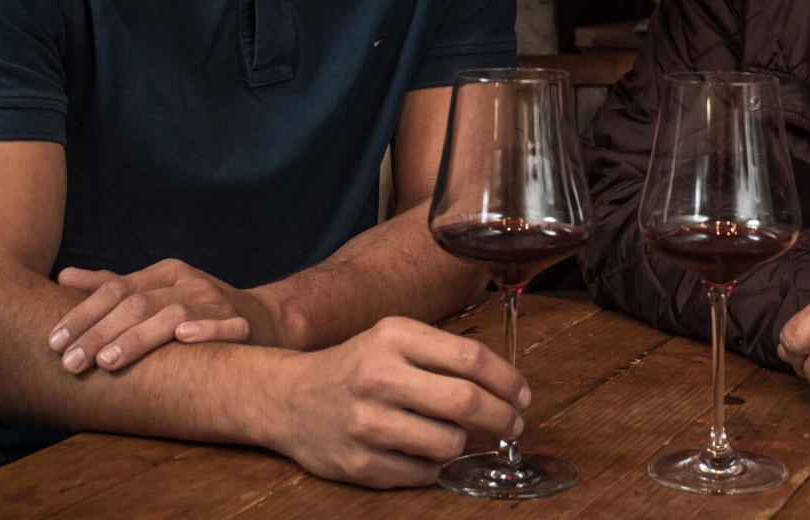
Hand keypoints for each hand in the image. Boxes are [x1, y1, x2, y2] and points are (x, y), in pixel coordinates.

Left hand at [48, 258, 282, 373]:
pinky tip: (184, 338)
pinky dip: (205, 329)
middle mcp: (188, 282)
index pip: (115, 289)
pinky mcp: (241, 323)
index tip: (53, 342)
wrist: (266, 319)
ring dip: (137, 338)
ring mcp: (216, 301)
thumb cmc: (200, 308)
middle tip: (70, 363)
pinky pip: (224, 325)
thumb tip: (62, 277)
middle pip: (137, 303)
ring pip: (172, 315)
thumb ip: (112, 286)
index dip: (82, 314)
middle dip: (99, 334)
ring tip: (107, 362)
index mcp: (164, 273)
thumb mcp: (157, 291)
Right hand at [261, 316, 530, 486]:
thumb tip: (505, 386)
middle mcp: (378, 377)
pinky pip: (423, 472)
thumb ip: (444, 355)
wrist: (287, 398)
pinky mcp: (359, 463)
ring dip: (462, 443)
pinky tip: (422, 451)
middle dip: (502, 416)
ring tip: (451, 434)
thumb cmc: (354, 367)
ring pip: (448, 443)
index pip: (470, 358)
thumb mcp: (393, 339)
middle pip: (465, 401)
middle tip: (514, 424)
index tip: (522, 395)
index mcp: (393, 337)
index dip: (507, 380)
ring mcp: (367, 423)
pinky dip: (434, 465)